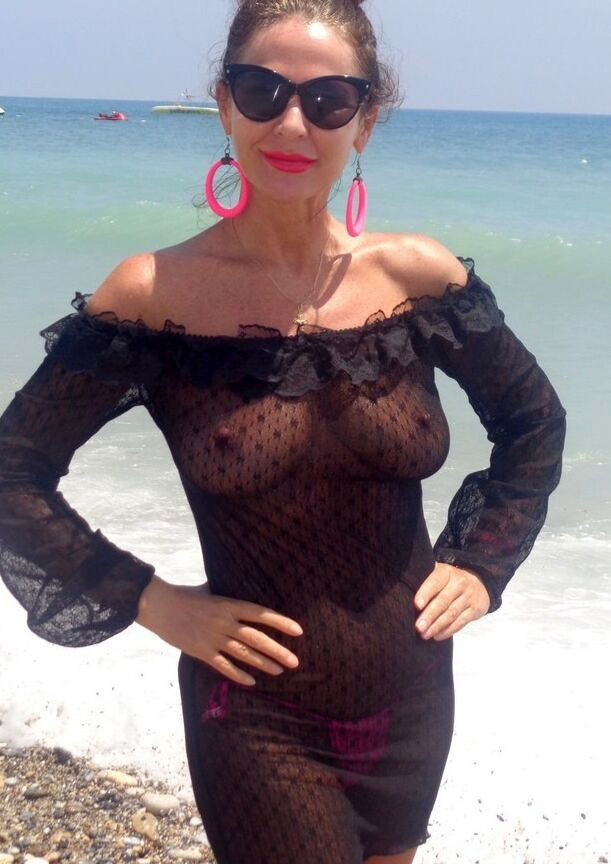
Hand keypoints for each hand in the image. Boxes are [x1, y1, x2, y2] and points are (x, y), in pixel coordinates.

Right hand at [137, 575, 302, 685]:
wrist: (159, 605)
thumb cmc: (185, 595)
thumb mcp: (210, 589)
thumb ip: (228, 593)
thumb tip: (243, 585)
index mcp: (228, 604)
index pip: (260, 613)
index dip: (280, 622)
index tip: (298, 630)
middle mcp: (224, 622)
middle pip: (256, 638)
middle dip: (278, 651)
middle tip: (295, 662)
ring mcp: (213, 638)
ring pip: (243, 654)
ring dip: (263, 663)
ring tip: (280, 670)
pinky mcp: (201, 651)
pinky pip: (223, 666)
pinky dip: (238, 674)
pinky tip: (252, 682)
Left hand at [413, 562, 490, 639]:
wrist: (479, 583)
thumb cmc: (449, 581)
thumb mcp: (440, 574)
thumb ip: (425, 581)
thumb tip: (403, 593)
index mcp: (446, 572)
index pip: (435, 582)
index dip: (426, 593)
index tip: (416, 605)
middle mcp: (459, 583)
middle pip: (443, 601)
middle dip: (430, 615)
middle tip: (418, 627)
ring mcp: (469, 597)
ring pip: (451, 613)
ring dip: (437, 626)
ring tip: (424, 634)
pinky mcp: (475, 610)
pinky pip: (461, 622)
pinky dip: (448, 631)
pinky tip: (437, 636)